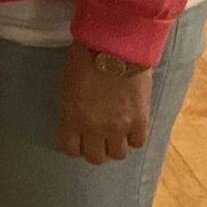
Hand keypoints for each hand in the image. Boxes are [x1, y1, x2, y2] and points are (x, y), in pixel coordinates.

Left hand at [58, 44, 151, 163]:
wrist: (114, 48)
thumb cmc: (83, 60)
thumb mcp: (67, 86)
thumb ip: (72, 110)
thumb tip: (76, 123)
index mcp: (71, 118)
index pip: (71, 150)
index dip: (75, 146)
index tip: (79, 140)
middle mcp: (94, 128)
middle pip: (95, 157)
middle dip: (95, 150)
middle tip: (98, 139)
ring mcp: (118, 127)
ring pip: (117, 155)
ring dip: (115, 146)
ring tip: (116, 134)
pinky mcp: (140, 121)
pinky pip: (137, 143)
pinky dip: (133, 138)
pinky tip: (131, 128)